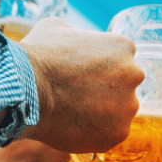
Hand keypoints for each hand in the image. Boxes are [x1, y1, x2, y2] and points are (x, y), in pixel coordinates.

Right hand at [19, 18, 143, 153]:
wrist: (28, 92)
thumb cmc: (38, 57)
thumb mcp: (56, 28)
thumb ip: (77, 33)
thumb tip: (77, 40)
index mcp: (124, 47)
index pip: (119, 57)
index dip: (98, 66)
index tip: (81, 73)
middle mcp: (134, 74)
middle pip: (123, 85)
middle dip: (105, 89)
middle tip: (77, 94)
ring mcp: (128, 106)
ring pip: (119, 111)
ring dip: (102, 113)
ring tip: (73, 112)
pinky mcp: (119, 133)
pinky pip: (110, 133)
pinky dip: (95, 133)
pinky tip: (74, 127)